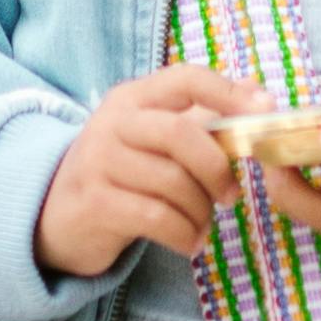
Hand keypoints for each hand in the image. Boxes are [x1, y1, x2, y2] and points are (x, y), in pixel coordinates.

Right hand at [34, 66, 260, 279]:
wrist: (55, 217)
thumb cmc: (120, 175)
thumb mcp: (151, 138)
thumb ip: (200, 118)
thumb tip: (257, 90)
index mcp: (133, 98)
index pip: (185, 78)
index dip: (229, 93)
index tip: (265, 111)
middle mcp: (112, 123)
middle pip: (181, 134)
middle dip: (217, 168)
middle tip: (231, 196)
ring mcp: (99, 162)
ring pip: (173, 182)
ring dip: (201, 211)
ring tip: (203, 225)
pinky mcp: (95, 203)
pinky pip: (157, 217)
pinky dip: (184, 234)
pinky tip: (189, 242)